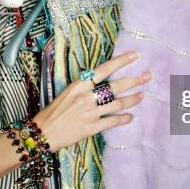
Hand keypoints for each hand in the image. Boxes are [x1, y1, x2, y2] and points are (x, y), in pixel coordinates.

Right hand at [33, 51, 149, 151]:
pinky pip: (112, 122)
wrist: (41, 133)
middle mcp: (86, 97)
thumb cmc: (52, 112)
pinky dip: (124, 118)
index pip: (104, 69)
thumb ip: (84, 87)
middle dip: (135, 80)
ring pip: (118, 104)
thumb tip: (101, 82)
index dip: (121, 61)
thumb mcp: (66, 92)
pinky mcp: (90, 128)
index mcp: (78, 85)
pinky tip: (131, 116)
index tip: (135, 55)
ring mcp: (89, 113)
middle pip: (116, 86)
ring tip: (143, 95)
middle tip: (148, 76)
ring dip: (133, 99)